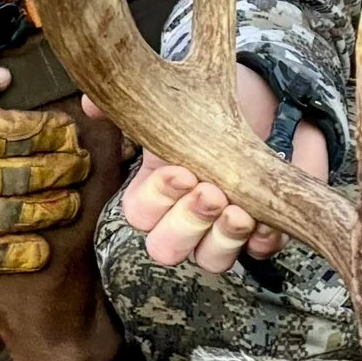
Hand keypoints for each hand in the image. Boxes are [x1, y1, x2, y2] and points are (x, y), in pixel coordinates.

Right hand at [0, 55, 93, 272]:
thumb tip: (6, 75)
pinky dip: (11, 255)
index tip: (74, 134)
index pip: (19, 135)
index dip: (52, 136)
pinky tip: (38, 252)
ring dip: (46, 212)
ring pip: (9, 214)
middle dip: (60, 171)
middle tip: (85, 168)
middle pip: (23, 175)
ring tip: (71, 206)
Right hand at [98, 64, 328, 273]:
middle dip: (187, 223)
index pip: (139, 214)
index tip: (181, 171)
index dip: (157, 199)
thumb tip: (91, 104)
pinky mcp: (263, 233)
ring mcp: (222, 231)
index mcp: (156, 190)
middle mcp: (185, 219)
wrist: (270, 102)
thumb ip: (127, 102)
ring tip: (239, 211)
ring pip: (211, 261)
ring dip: (222, 240)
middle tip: (211, 193)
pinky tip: (268, 219)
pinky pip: (259, 254)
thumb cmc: (212, 106)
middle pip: (167, 249)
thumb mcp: (169, 99)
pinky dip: (264, 240)